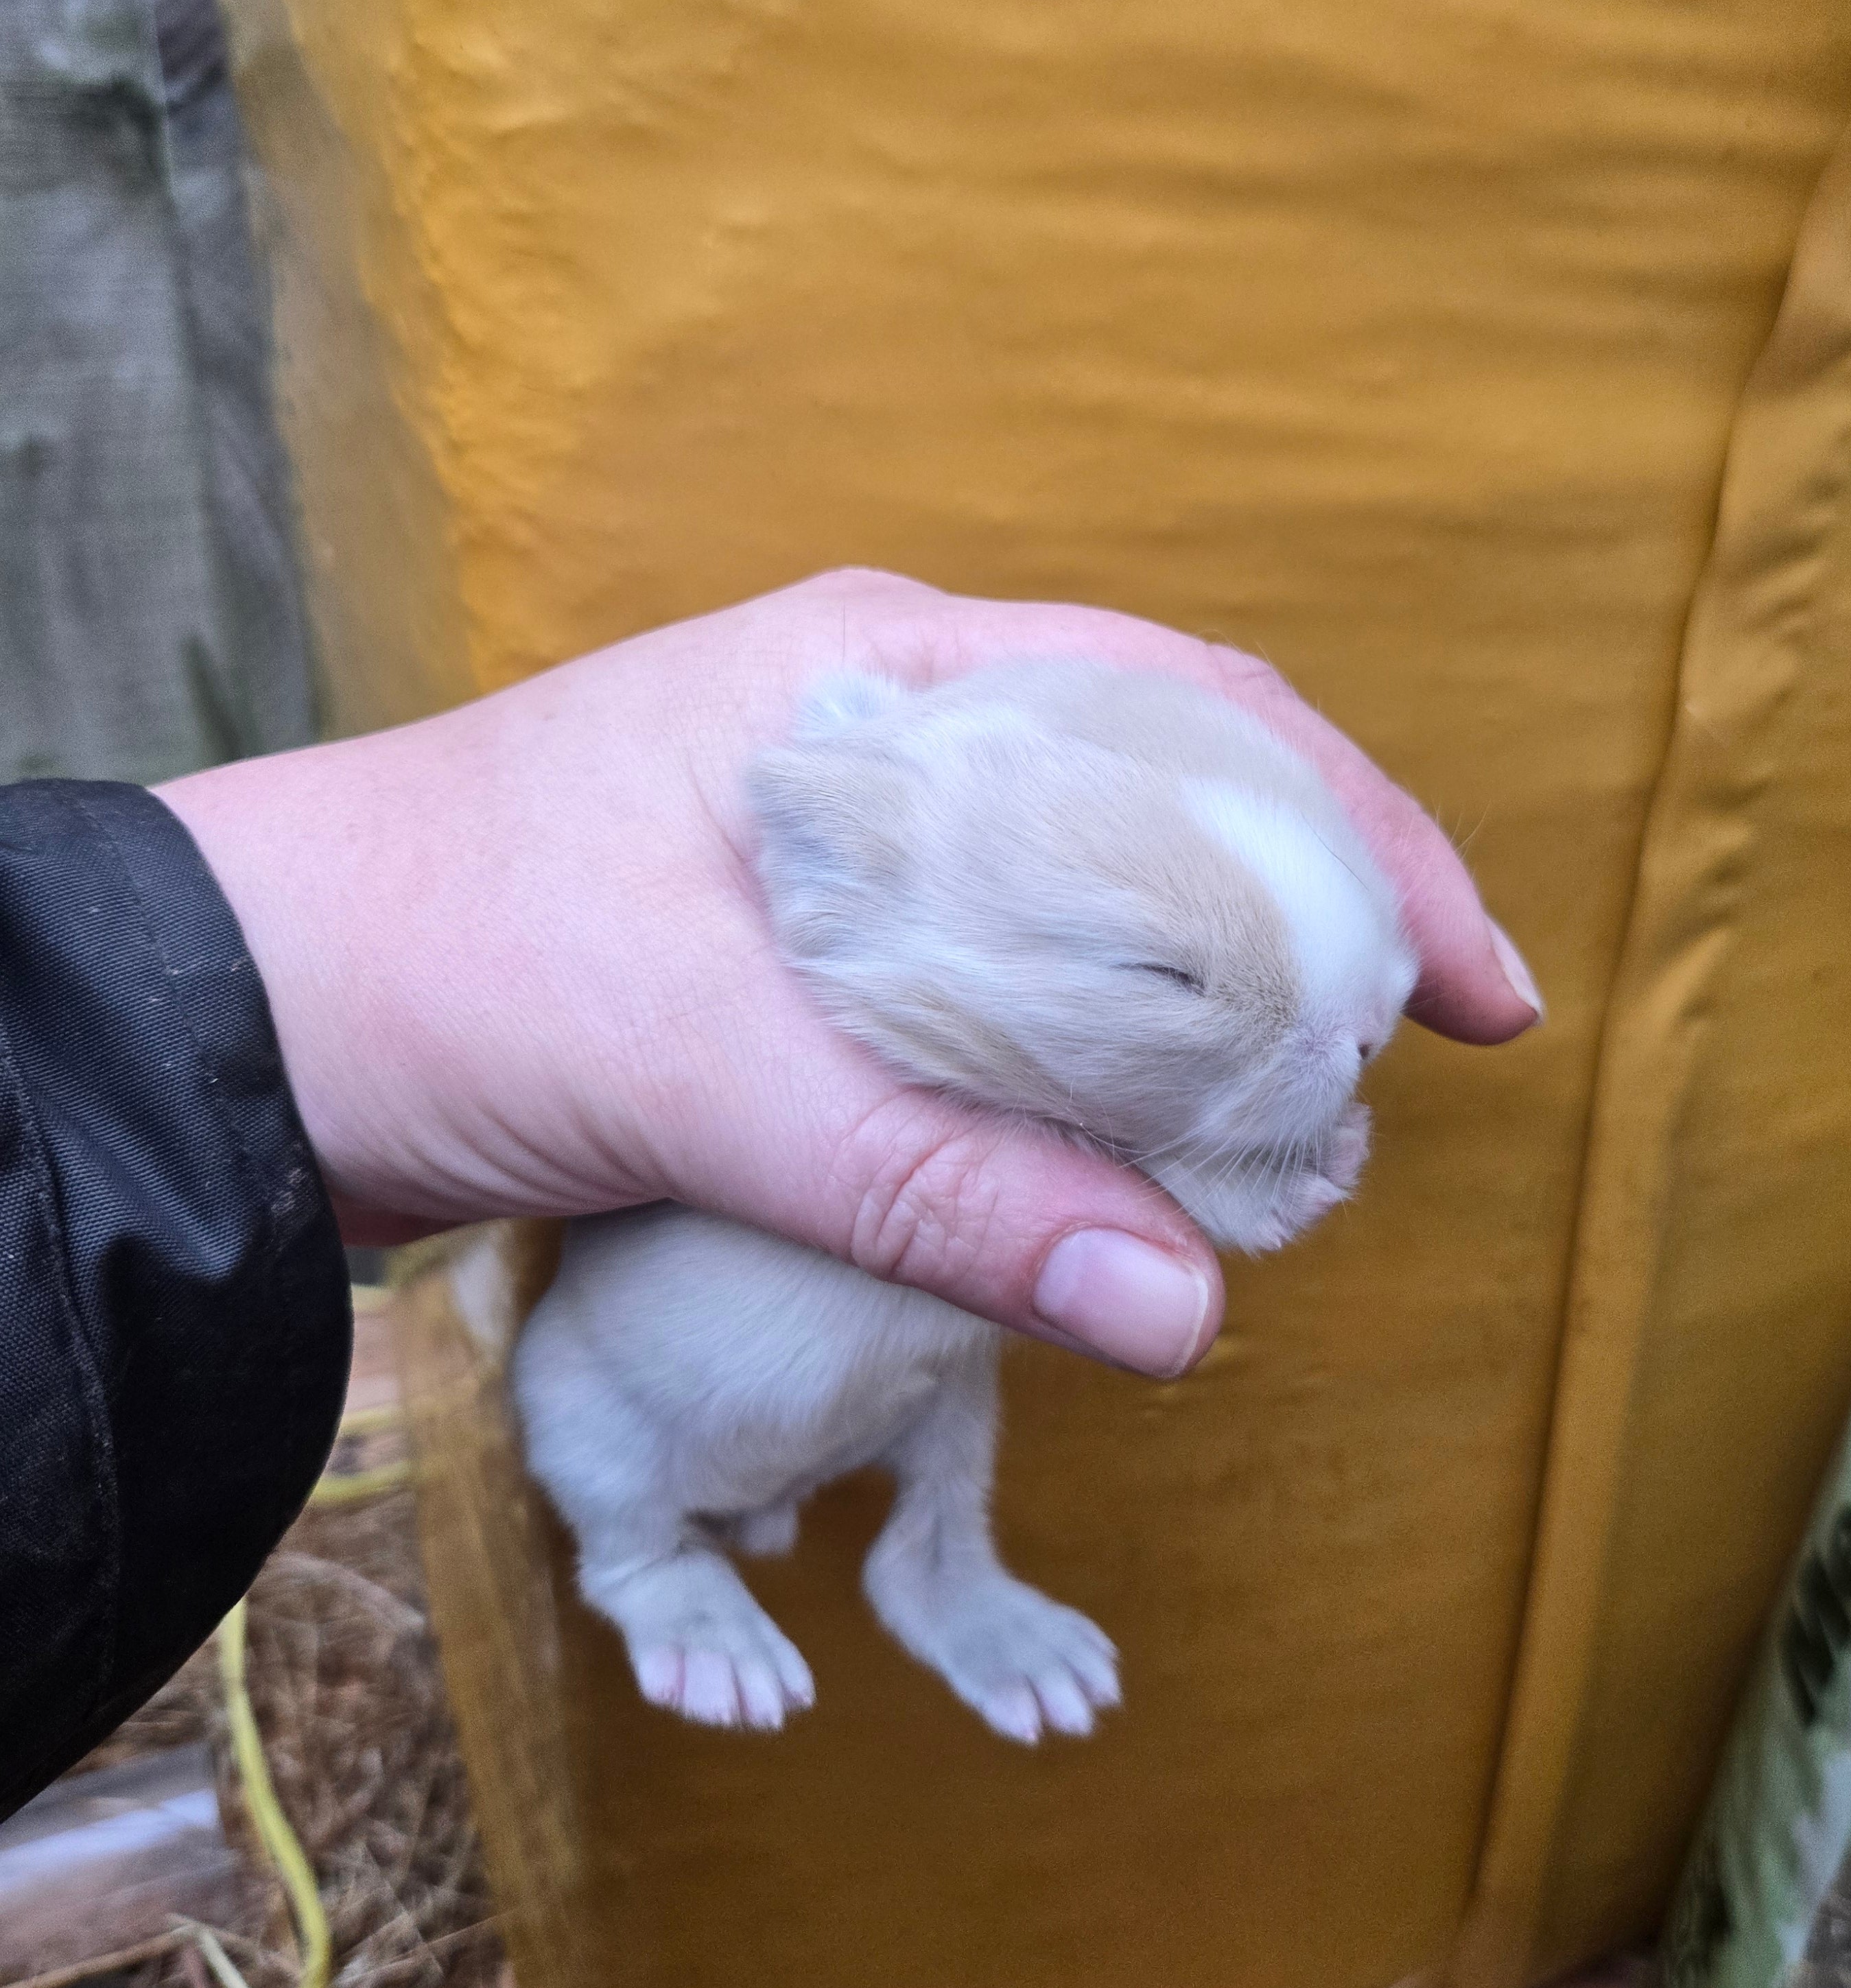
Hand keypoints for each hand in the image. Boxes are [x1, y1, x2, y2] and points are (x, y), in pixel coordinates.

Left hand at [155, 570, 1539, 1379]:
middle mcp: (885, 728)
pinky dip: (1090, 1051)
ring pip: (1090, 890)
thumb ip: (937, 1184)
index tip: (1476, 985)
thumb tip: (1183, 1311)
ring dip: (1203, 992)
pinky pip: (1002, 974)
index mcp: (882, 676)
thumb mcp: (700, 1070)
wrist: (238, 1019)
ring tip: (1299, 1112)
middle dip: (1310, 916)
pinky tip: (1132, 1136)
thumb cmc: (439, 964)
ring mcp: (846, 830)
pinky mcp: (801, 940)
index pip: (1194, 715)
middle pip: (1169, 793)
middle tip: (1408, 1060)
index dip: (1365, 837)